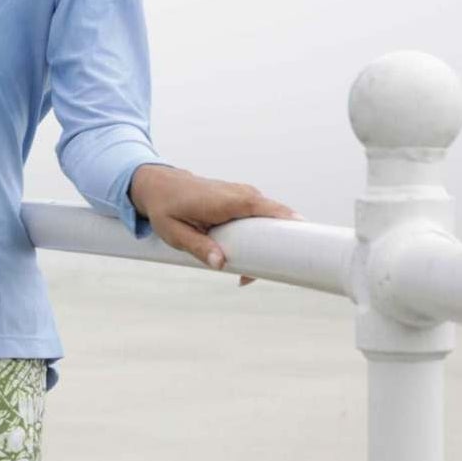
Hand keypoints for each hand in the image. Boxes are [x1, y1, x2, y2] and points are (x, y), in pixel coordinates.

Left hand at [128, 165, 302, 286]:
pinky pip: (261, 219)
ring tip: (245, 274)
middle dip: (277, 247)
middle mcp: (242, 194)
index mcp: (227, 200)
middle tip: (255, 276)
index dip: (288, 224)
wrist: (160, 185)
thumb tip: (220, 264)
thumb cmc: (166, 207)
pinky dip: (260, 237)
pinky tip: (245, 260)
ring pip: (270, 221)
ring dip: (267, 246)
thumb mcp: (175, 232)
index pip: (267, 209)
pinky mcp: (244, 201)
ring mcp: (245, 195)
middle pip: (276, 218)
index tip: (301, 244)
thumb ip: (198, 247)